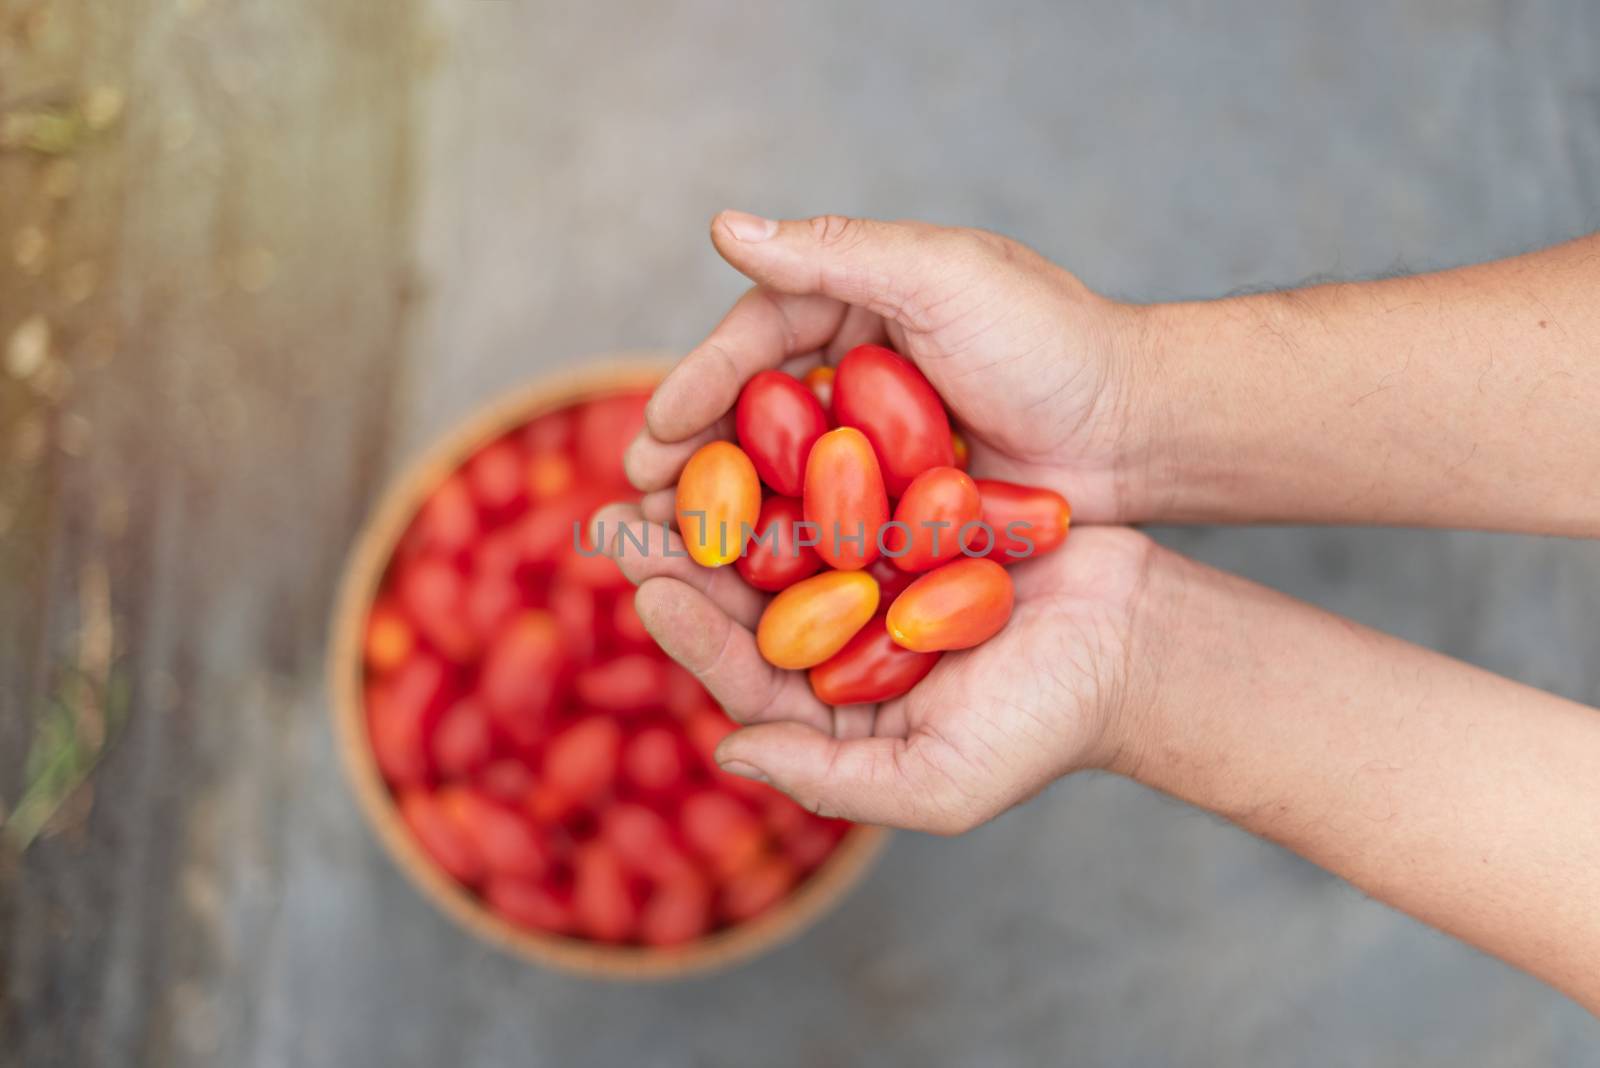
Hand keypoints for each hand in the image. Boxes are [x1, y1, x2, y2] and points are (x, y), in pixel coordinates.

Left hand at [589, 501, 1154, 833]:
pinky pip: (838, 486)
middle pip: (745, 601)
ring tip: (669, 459)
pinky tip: (753, 419)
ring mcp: (868, 574)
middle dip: (683, 558)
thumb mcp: (938, 783)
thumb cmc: (1045, 725)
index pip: (747, 676)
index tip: (648, 589)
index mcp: (834, 708)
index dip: (693, 636)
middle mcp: (839, 641)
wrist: (1137, 642)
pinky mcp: (902, 517)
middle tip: (621, 518)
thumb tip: (729, 752)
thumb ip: (830, 779)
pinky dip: (798, 458)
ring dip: (723, 501)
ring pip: (779, 537)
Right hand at [625, 212, 1148, 524]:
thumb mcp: (942, 277)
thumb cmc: (1051, 340)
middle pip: (755, 412)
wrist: (1139, 429)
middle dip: (694, 455)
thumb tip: (724, 227)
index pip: (759, 338)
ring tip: (673, 546)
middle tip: (640, 499)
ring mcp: (879, 442)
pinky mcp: (902, 502)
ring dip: (724, 507)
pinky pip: (829, 522)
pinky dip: (783, 545)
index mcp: (861, 304)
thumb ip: (834, 255)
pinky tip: (742, 580)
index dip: (701, 382)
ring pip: (781, 473)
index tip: (656, 430)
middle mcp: (858, 372)